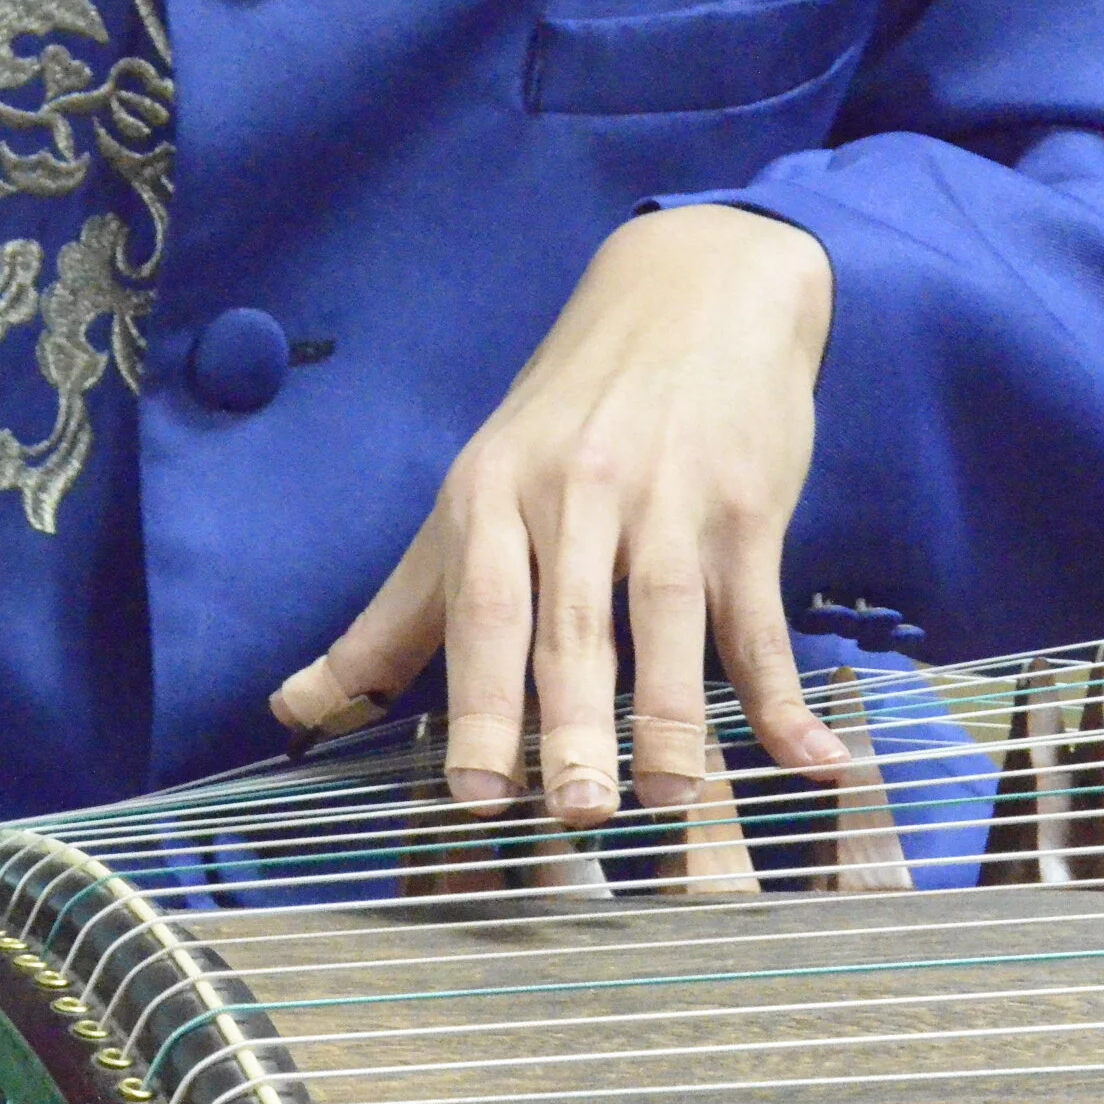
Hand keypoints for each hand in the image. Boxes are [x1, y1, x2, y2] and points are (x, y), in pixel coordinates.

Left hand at [272, 204, 849, 822]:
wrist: (690, 289)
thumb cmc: (565, 420)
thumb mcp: (469, 499)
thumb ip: (394, 618)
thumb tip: (296, 710)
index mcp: (492, 495)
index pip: (484, 612)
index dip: (478, 703)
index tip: (473, 790)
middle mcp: (575, 494)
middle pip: (572, 627)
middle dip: (572, 723)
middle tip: (574, 814)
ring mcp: (667, 500)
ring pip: (666, 620)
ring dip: (673, 717)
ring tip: (671, 800)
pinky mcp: (747, 507)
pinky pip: (761, 616)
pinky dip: (783, 693)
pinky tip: (808, 757)